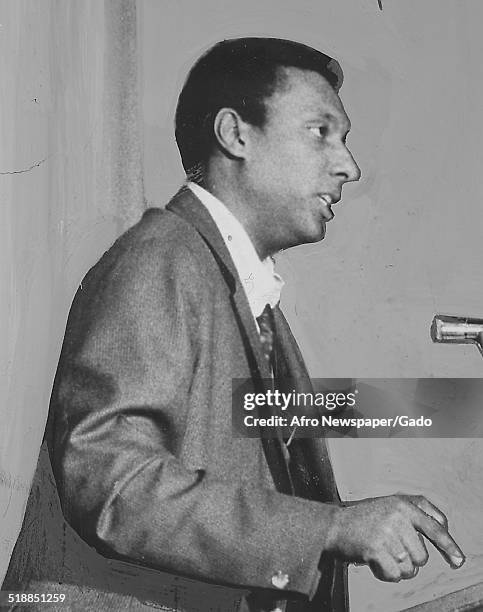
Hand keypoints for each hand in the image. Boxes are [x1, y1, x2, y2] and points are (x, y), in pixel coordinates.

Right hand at [325, 494, 464, 581]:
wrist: (333, 525)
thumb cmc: (364, 518)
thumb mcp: (390, 505)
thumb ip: (417, 514)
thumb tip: (445, 536)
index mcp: (403, 504)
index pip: (434, 526)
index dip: (449, 546)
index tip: (458, 560)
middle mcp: (397, 516)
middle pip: (422, 556)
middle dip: (409, 560)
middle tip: (389, 548)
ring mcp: (386, 532)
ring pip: (409, 568)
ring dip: (396, 568)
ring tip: (381, 553)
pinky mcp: (376, 549)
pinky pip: (394, 575)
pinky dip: (385, 574)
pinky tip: (374, 562)